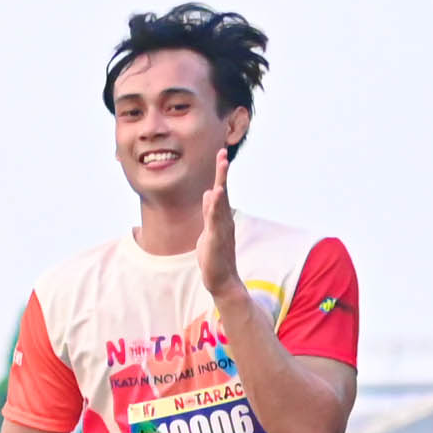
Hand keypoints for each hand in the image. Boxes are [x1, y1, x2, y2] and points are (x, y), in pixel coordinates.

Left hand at [198, 163, 240, 300]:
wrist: (221, 280)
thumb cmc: (214, 256)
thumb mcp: (208, 229)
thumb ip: (209, 212)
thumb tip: (208, 193)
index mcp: (221, 217)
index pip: (220, 190)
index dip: (220, 173)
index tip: (221, 154)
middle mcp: (224, 219)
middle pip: (223, 191)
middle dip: (222, 171)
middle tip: (223, 152)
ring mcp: (221, 228)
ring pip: (221, 201)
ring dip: (221, 182)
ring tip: (222, 164)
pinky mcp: (216, 238)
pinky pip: (216, 218)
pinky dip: (216, 205)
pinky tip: (216, 192)